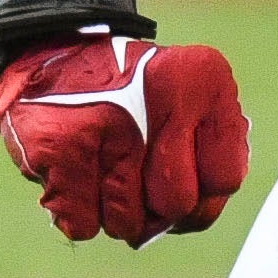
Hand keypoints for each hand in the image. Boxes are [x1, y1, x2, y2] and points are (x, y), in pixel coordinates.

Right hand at [0, 33, 248, 245]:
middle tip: (137, 183)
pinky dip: (78, 215)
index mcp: (204, 83)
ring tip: (103, 172)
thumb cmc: (129, 95)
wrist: (52, 53)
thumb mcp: (188, 102)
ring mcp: (107, 121)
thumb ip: (210, 156)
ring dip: (114, 213)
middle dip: (157, 209)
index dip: (203, 198)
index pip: (225, 178)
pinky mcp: (59, 144)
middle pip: (177, 204)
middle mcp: (161, 97)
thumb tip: (197, 214)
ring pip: (127, 223)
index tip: (181, 185)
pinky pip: (83, 224)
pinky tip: (76, 178)